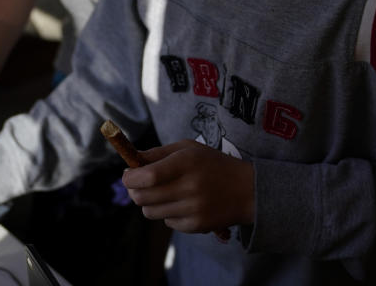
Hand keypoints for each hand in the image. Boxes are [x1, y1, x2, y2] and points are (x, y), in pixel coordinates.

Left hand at [122, 139, 253, 234]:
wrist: (248, 190)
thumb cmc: (213, 165)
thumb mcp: (188, 149)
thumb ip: (158, 153)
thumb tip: (131, 161)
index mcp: (186, 162)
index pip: (147, 176)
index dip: (130, 178)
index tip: (127, 175)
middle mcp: (189, 187)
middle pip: (142, 197)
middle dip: (134, 190)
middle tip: (140, 184)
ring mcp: (193, 209)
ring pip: (150, 212)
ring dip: (150, 202)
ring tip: (164, 193)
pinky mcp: (196, 226)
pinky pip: (167, 222)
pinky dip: (168, 213)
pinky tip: (182, 204)